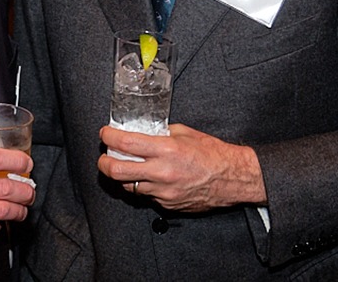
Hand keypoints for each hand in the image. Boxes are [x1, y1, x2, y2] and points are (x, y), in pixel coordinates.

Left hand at [97, 124, 266, 212]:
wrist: (233, 179)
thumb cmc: (213, 154)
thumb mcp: (185, 133)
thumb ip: (161, 133)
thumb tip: (142, 131)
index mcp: (166, 150)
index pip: (125, 144)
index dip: (109, 137)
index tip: (105, 134)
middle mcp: (162, 173)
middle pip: (116, 171)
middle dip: (104, 163)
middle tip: (104, 157)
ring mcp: (163, 192)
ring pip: (128, 186)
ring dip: (123, 176)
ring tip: (126, 166)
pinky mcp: (167, 205)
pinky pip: (146, 196)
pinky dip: (143, 186)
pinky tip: (149, 178)